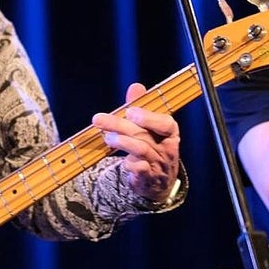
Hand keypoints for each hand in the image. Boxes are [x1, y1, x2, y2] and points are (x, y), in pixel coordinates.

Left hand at [92, 82, 181, 202]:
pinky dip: (128, 163)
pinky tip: (121, 160)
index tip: (130, 111)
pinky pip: (139, 169)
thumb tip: (135, 87)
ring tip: (107, 137)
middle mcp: (167, 148)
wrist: (159, 182)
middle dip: (119, 125)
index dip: (149, 117)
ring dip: (122, 142)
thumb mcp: (150, 128)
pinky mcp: (148, 178)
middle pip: (143, 134)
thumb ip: (142, 108)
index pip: (166, 124)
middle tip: (98, 119)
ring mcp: (158, 164)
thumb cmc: (153, 148)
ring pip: (140, 149)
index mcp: (170, 133)